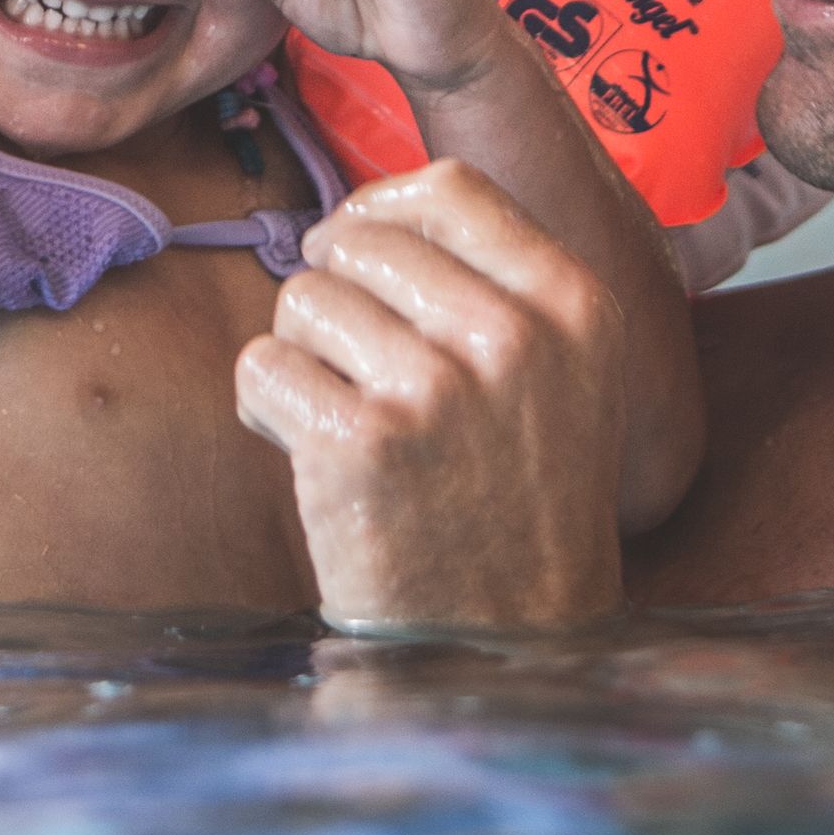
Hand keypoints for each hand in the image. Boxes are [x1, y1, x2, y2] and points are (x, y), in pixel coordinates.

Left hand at [234, 163, 629, 632]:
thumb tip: (371, 208)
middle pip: (355, 239)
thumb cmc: (513, 501)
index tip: (360, 255)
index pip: (447, 189)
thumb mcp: (558, 374)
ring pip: (300, 299)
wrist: (502, 645)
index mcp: (571, 305)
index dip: (379, 210)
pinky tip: (318, 459)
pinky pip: (262, 367)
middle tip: (357, 372)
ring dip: (302, 358)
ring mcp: (436, 389)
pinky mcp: (360, 444)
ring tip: (349, 423)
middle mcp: (512, 336)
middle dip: (333, 297)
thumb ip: (493, 283)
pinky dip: (269, 410)